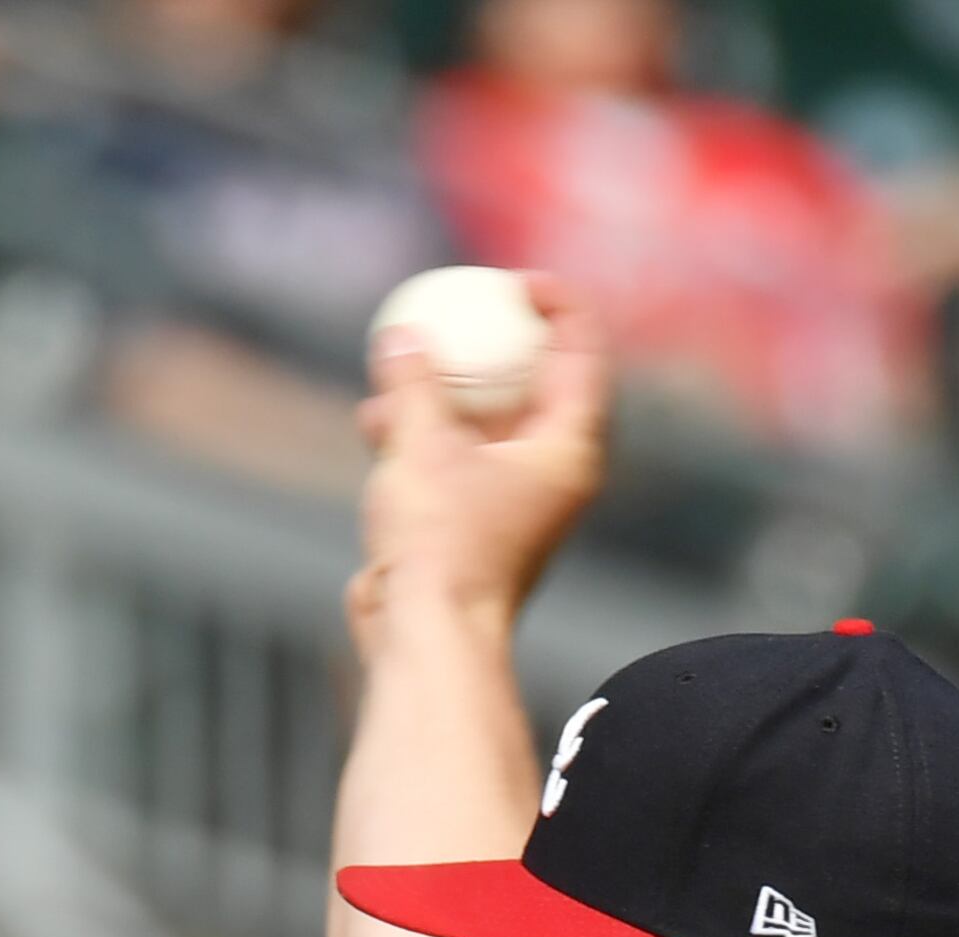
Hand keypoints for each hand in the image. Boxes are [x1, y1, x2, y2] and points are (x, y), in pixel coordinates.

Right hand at [348, 277, 610, 651]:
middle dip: (491, 341)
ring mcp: (514, 497)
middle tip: (455, 306)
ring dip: (442, 390)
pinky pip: (454, 455)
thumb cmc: (442, 543)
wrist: (427, 634)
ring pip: (487, 419)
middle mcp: (552, 472)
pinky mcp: (475, 520)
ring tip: (395, 373)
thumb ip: (413, 382)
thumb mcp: (421, 442)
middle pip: (535, 381)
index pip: (583, 354)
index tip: (514, 280)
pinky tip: (375, 422)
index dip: (558, 304)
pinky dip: (420, 432)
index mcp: (569, 448)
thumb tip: (402, 336)